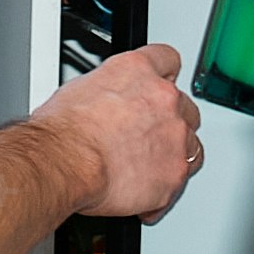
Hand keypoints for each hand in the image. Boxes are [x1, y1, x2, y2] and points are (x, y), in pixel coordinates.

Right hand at [37, 43, 204, 222]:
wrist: (63, 163)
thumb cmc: (61, 132)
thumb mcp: (75, 91)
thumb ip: (105, 92)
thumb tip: (100, 104)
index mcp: (137, 71)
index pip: (167, 59)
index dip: (162, 75)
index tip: (158, 84)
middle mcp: (164, 99)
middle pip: (185, 106)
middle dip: (169, 121)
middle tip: (143, 135)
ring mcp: (175, 137)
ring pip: (191, 144)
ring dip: (172, 154)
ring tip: (144, 168)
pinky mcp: (175, 173)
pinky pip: (179, 182)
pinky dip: (163, 189)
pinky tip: (142, 193)